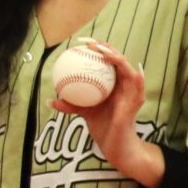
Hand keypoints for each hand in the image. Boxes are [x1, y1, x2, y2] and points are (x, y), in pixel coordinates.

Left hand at [70, 40, 158, 185]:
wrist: (113, 145)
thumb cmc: (102, 126)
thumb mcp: (83, 112)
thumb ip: (69, 105)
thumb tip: (49, 100)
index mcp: (113, 84)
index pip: (107, 62)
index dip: (98, 49)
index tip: (82, 43)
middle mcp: (124, 86)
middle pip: (118, 61)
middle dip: (107, 48)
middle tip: (90, 42)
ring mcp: (132, 94)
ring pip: (128, 70)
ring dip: (118, 59)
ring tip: (104, 52)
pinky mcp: (136, 103)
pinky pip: (138, 87)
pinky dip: (135, 76)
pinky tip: (129, 67)